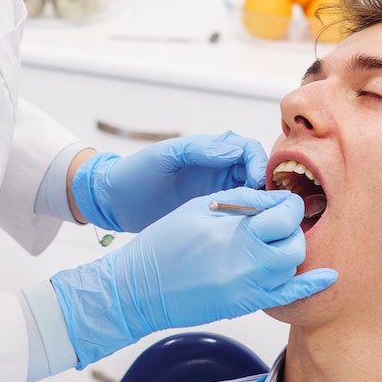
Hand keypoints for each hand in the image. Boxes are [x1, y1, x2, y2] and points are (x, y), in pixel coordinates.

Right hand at [49, 188, 337, 366]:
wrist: (140, 288)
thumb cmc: (164, 243)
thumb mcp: (200, 208)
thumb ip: (242, 201)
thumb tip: (274, 198)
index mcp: (236, 233)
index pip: (285, 213)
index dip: (286, 203)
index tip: (279, 201)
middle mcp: (249, 263)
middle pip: (295, 242)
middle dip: (291, 227)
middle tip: (276, 221)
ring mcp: (249, 288)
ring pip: (291, 266)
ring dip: (289, 250)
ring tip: (272, 241)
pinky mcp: (245, 304)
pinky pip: (288, 296)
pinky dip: (310, 285)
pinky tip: (328, 277)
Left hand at [72, 132, 269, 233]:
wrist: (115, 202)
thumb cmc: (135, 172)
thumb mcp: (164, 156)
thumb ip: (198, 150)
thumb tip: (233, 151)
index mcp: (209, 151)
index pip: (247, 150)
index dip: (257, 163)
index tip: (255, 182)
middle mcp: (217, 169)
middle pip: (256, 172)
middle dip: (265, 187)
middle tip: (265, 207)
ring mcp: (215, 192)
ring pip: (251, 194)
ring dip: (260, 205)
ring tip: (260, 222)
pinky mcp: (210, 213)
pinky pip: (238, 213)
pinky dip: (247, 220)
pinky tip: (248, 231)